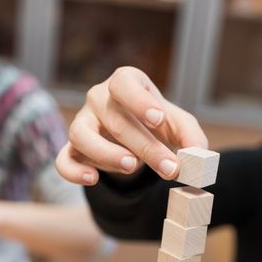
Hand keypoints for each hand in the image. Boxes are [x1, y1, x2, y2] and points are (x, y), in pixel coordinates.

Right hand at [55, 66, 207, 185]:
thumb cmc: (156, 124)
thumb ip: (192, 137)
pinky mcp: (72, 149)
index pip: (123, 82)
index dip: (139, 100)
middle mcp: (98, 99)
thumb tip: (199, 156)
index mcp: (125, 83)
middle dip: (145, 146)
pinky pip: (63, 160)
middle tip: (169, 168)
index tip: (158, 118)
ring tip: (132, 167)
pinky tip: (93, 179)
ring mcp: (81, 123)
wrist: (136, 137)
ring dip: (106, 153)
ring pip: (81, 134)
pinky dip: (74, 171)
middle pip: (115, 119)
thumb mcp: (179, 125)